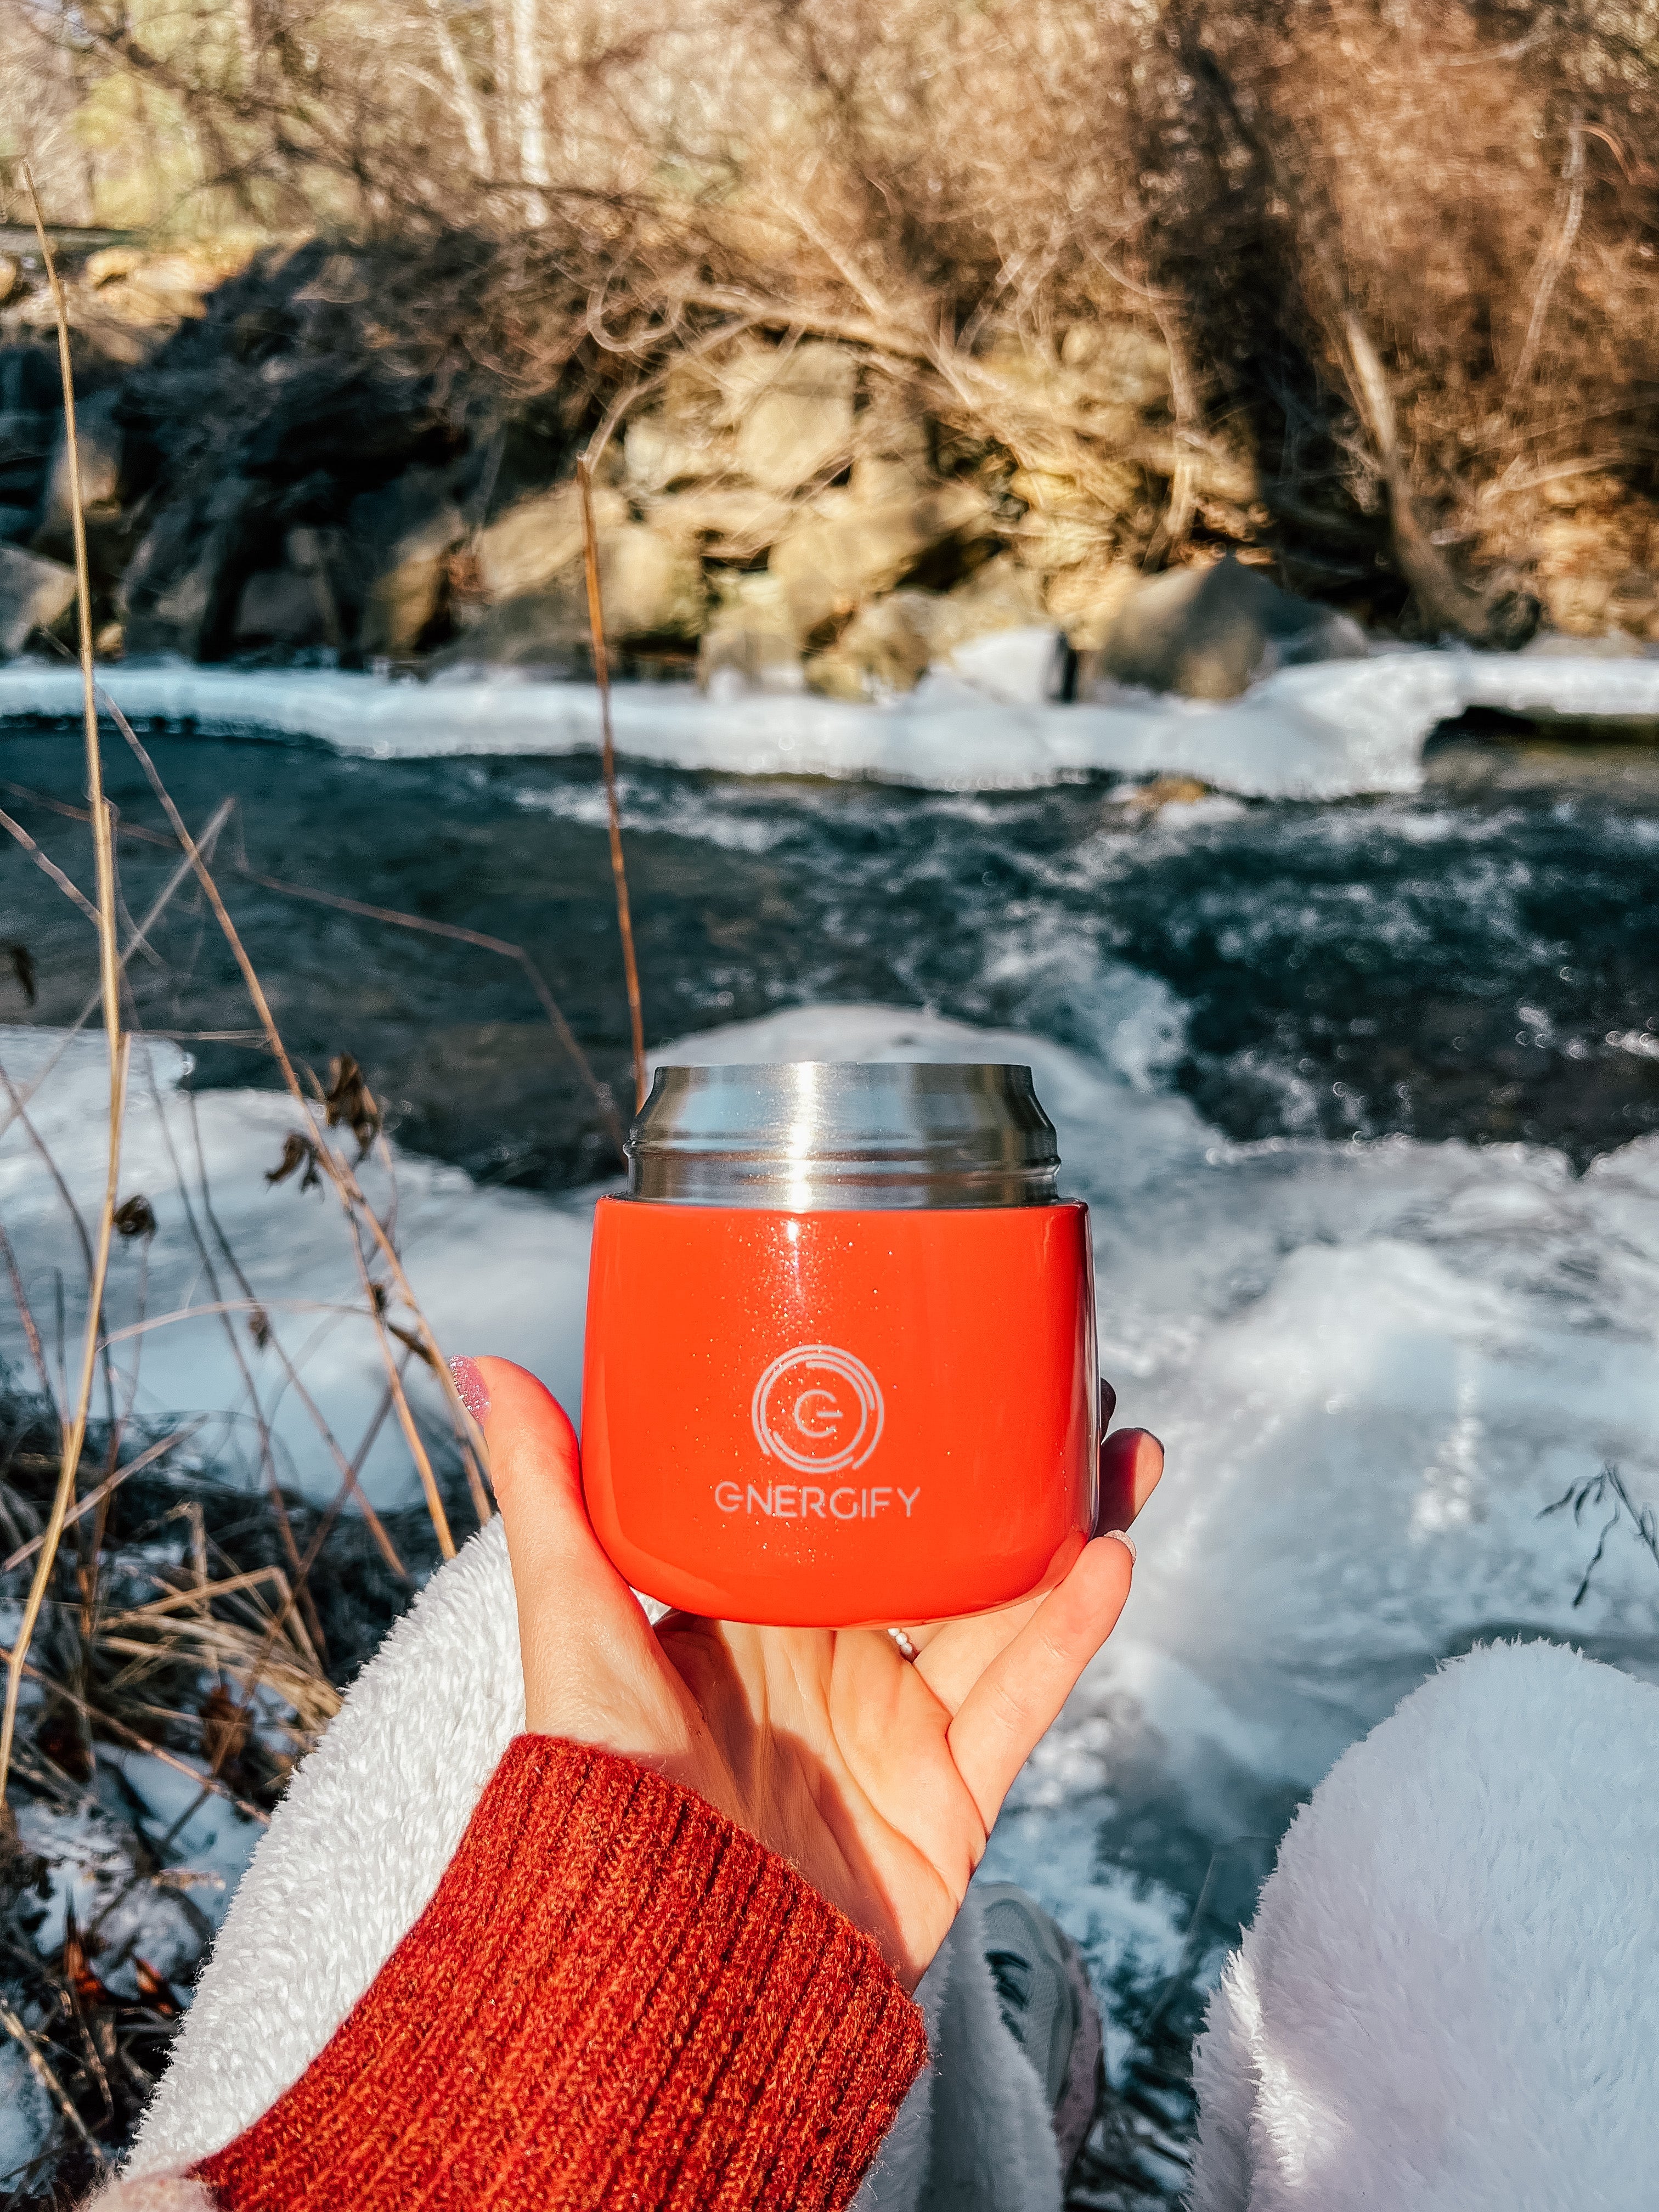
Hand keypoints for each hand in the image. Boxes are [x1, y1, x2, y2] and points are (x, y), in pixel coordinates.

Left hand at [469, 1358, 1161, 1989]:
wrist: (658, 1977)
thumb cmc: (595, 1800)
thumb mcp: (570, 1626)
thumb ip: (549, 1499)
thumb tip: (482, 1364)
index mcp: (758, 1610)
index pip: (852, 1499)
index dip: (909, 1430)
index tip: (955, 1349)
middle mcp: (833, 1658)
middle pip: (950, 1541)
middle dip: (1018, 1469)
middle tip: (1075, 1387)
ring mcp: (895, 1729)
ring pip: (1005, 1608)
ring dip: (1070, 1530)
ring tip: (1123, 1450)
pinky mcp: (946, 1802)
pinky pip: (1018, 1704)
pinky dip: (1067, 1634)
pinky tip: (1106, 1560)